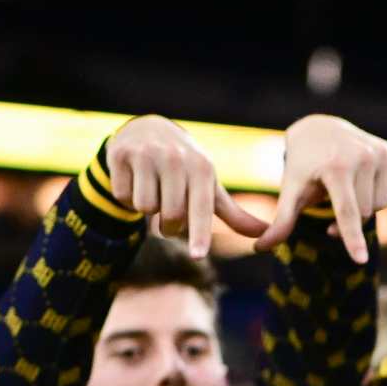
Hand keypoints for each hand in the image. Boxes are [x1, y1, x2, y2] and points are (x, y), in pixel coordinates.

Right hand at [105, 115, 268, 251]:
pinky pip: (123, 196)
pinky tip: (134, 178)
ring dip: (147, 207)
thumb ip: (234, 214)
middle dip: (169, 225)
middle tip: (169, 208)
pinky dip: (126, 195)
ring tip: (152, 187)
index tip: (199, 255)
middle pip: (171, 216)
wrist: (148, 129)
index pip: (201, 209)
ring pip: (145, 207)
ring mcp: (147, 154)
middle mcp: (176, 158)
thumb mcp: (208, 186)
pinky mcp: (121, 154)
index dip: (200, 234)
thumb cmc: (185, 167)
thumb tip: (265, 235)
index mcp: (202, 168)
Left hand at [259, 115, 386, 263]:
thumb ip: (281, 221)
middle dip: (348, 221)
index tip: (361, 260)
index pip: (346, 211)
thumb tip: (259, 248)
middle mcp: (362, 157)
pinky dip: (373, 197)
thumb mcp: (291, 190)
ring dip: (361, 210)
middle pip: (363, 214)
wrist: (320, 128)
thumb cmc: (303, 165)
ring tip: (342, 194)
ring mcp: (379, 153)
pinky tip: (357, 182)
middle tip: (329, 207)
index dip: (351, 238)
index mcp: (336, 166)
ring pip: (379, 206)